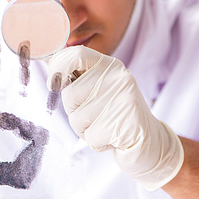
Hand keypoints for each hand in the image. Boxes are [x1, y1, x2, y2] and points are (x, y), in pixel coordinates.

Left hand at [47, 46, 183, 190]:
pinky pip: (90, 137)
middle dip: (75, 111)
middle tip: (97, 115)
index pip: (76, 55)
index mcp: (110, 66)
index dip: (57, 67)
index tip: (53, 84)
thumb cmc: (116, 116)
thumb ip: (77, 77)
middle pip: (70, 94)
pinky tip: (114, 138)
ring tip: (107, 126)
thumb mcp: (99, 89)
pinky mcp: (126, 123)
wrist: (150, 142)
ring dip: (86, 130)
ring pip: (77, 119)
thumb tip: (47, 64)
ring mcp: (123, 99)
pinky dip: (98, 143)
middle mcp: (118, 78)